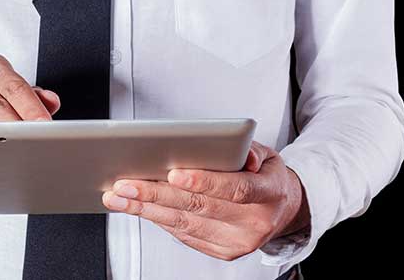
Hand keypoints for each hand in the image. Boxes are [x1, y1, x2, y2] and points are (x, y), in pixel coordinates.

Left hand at [102, 141, 309, 260]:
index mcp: (269, 194)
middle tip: (126, 183)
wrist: (283, 210)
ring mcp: (237, 242)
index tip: (173, 172)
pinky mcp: (222, 252)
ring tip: (120, 196)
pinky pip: (184, 235)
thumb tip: (236, 152)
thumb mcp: (269, 156)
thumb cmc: (268, 178)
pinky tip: (138, 208)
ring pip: (185, 224)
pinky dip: (158, 219)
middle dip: (157, 194)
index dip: (204, 181)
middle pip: (199, 208)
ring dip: (147, 209)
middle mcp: (253, 223)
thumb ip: (251, 151)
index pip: (235, 189)